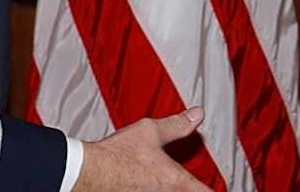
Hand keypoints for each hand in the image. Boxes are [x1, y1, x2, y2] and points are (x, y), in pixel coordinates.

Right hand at [73, 108, 210, 190]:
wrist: (88, 173)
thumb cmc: (117, 155)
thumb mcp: (151, 131)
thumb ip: (178, 125)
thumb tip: (197, 114)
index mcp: (177, 182)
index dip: (212, 190)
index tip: (212, 187)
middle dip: (190, 189)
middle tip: (191, 183)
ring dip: (169, 189)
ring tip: (162, 181)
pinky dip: (153, 190)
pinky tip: (145, 183)